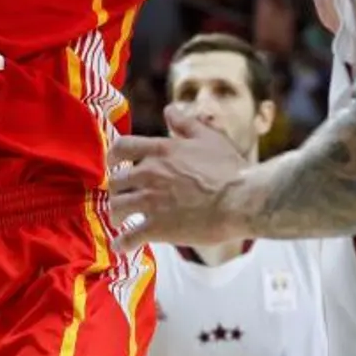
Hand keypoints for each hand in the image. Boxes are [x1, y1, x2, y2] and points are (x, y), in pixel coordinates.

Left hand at [107, 108, 249, 251]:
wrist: (241, 201)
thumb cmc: (229, 169)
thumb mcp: (208, 138)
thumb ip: (186, 124)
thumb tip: (169, 110)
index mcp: (161, 151)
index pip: (121, 148)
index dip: (114, 157)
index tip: (115, 165)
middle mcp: (149, 174)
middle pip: (115, 182)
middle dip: (118, 190)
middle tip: (124, 197)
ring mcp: (151, 202)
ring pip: (116, 208)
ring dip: (117, 215)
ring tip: (122, 220)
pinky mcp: (157, 228)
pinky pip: (129, 237)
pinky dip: (123, 243)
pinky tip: (124, 245)